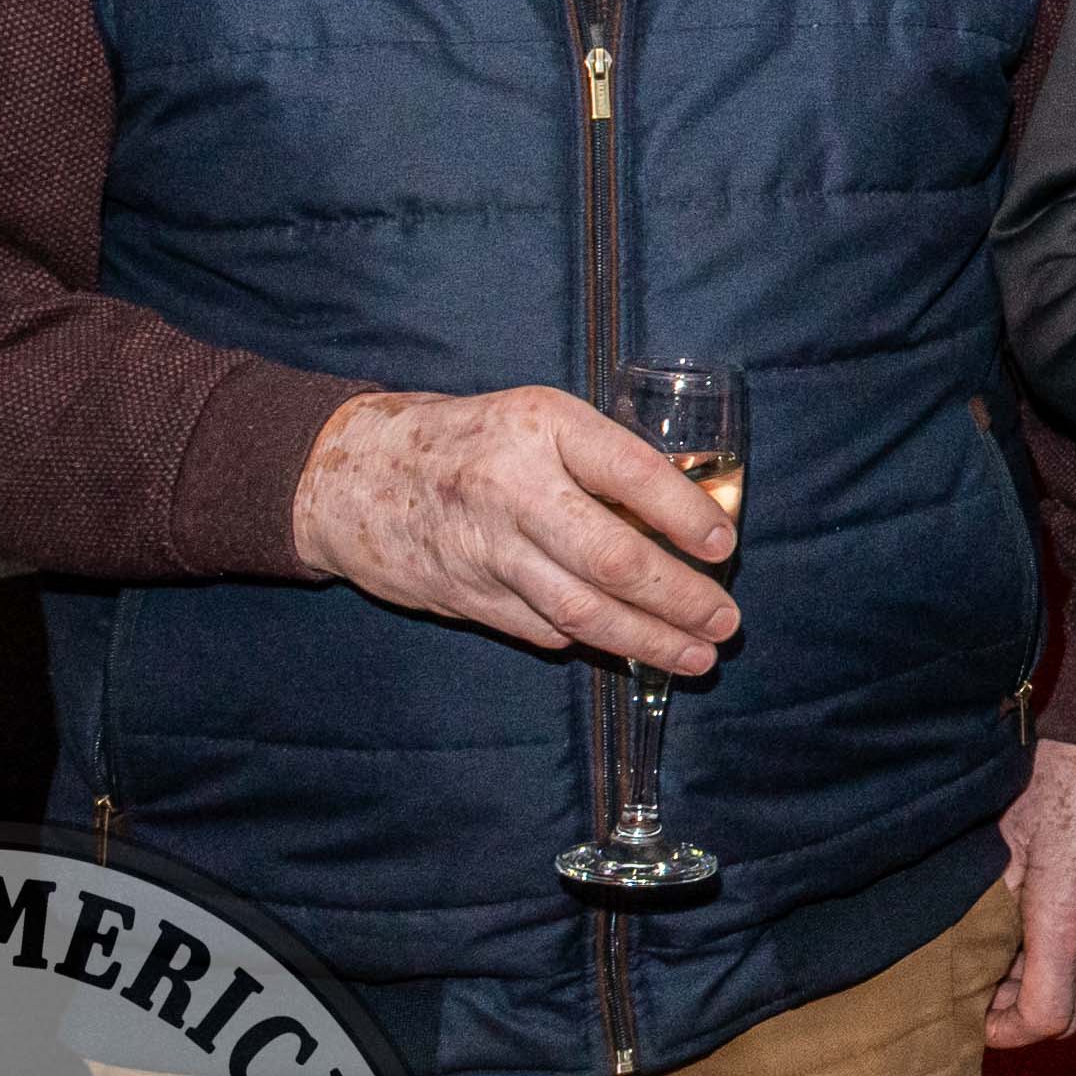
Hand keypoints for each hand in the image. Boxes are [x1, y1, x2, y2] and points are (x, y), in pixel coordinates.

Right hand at [289, 386, 740, 674]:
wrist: (351, 474)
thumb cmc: (466, 439)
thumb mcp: (536, 420)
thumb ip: (601, 457)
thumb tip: (689, 513)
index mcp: (542, 428)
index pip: (632, 472)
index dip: (686, 514)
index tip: (723, 546)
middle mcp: (513, 488)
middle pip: (613, 558)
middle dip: (679, 598)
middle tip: (724, 621)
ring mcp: (486, 549)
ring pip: (581, 610)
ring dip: (647, 640)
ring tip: (697, 655)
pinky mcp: (466, 596)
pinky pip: (542, 629)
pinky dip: (589, 641)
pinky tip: (627, 647)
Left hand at [986, 740, 1075, 1048]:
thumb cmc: (1060, 780)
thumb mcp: (1003, 839)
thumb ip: (985, 900)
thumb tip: (958, 943)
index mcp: (1066, 917)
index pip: (1045, 1015)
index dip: (1005, 1030)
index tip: (975, 1014)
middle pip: (1069, 1017)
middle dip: (1021, 1018)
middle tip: (984, 993)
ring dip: (1043, 988)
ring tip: (1004, 958)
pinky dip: (1065, 962)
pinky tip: (1038, 930)